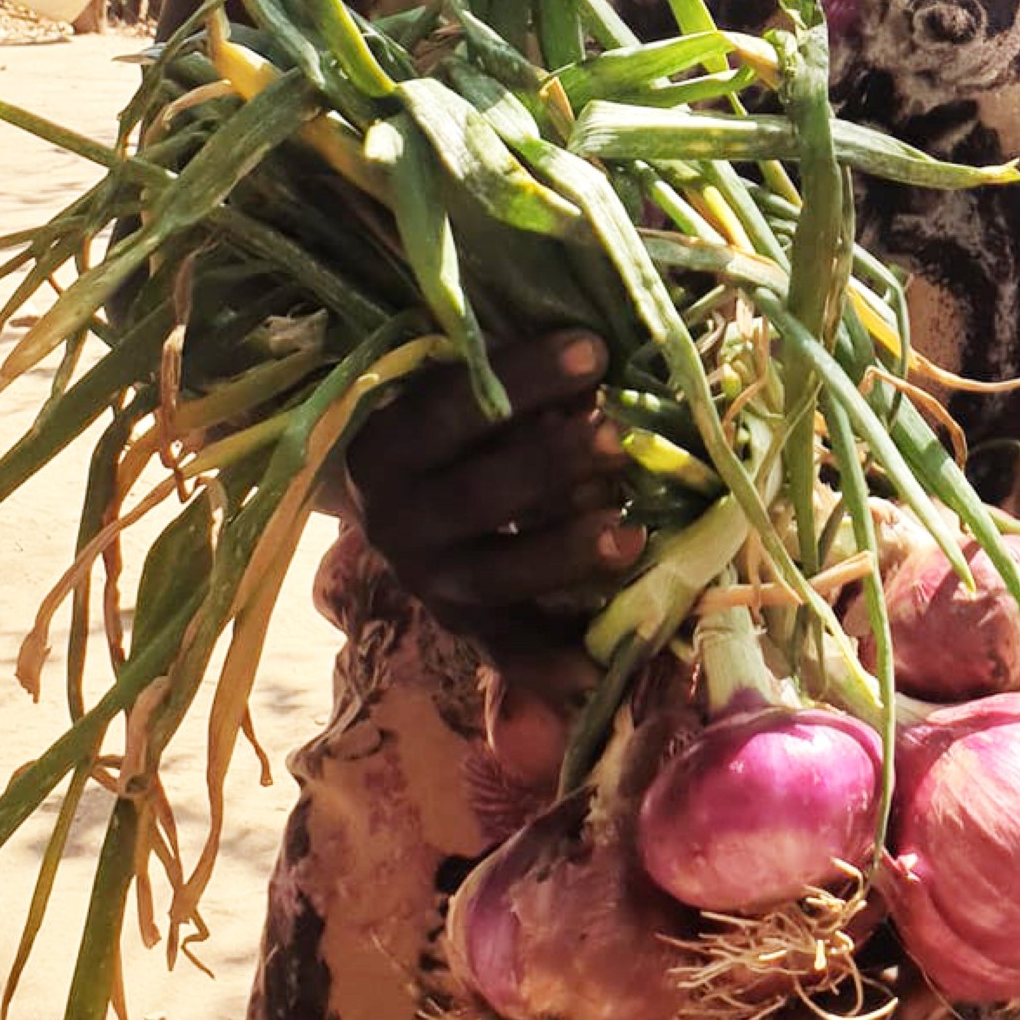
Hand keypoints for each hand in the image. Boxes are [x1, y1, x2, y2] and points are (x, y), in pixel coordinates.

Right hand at [346, 328, 643, 697]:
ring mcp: (427, 581)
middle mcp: (396, 521)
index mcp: (385, 447)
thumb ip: (506, 375)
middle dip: (554, 464)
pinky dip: (550, 664)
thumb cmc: (448, 421)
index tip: (595, 348)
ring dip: (565, 556)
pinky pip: (504, 650)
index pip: (451, 408)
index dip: (525, 379)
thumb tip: (596, 353)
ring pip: (496, 576)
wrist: (392, 496)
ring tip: (633, 537)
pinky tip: (599, 670)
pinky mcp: (459, 625)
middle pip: (478, 496)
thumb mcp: (454, 387)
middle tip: (621, 437)